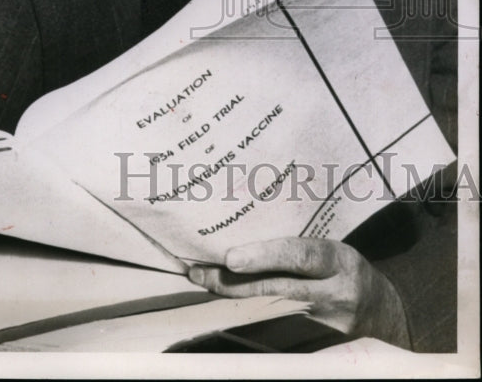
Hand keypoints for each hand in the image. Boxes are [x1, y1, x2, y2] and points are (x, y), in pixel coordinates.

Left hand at [188, 237, 410, 347]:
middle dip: (235, 282)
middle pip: (279, 289)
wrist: (385, 312)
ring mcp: (328, 325)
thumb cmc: (346, 271)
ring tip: (205, 283)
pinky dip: (251, 319)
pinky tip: (228, 309)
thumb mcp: (333, 251)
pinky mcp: (322, 346)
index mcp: (340, 262)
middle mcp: (335, 294)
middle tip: (200, 273)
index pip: (300, 256)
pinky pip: (280, 332)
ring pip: (272, 313)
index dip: (265, 256)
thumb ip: (299, 249)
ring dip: (235, 300)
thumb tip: (246, 239)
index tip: (231, 257)